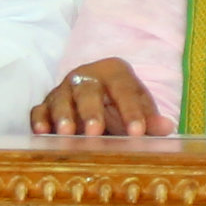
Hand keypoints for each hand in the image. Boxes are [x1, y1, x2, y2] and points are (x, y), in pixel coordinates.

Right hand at [31, 59, 165, 136]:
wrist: (99, 100)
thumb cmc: (121, 107)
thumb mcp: (139, 109)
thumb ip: (151, 120)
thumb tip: (166, 127)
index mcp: (114, 72)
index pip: (124, 89)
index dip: (131, 111)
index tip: (137, 132)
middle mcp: (86, 76)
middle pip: (88, 90)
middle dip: (91, 112)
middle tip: (95, 132)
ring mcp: (63, 90)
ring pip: (61, 99)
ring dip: (63, 116)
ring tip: (67, 133)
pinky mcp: (46, 104)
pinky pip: (39, 110)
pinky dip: (40, 121)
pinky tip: (42, 133)